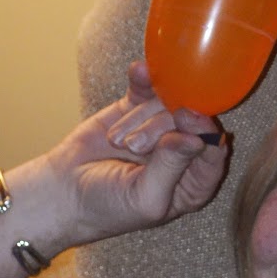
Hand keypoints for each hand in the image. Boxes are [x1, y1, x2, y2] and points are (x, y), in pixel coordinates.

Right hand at [45, 60, 227, 244]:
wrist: (63, 192)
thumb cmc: (108, 206)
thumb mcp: (145, 197)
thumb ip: (172, 166)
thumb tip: (198, 137)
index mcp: (192, 182)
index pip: (213, 152)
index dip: (205, 132)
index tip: (187, 118)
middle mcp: (181, 151)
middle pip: (191, 122)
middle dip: (163, 129)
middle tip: (136, 146)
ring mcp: (159, 127)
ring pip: (168, 104)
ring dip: (141, 119)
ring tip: (118, 141)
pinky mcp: (136, 110)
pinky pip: (148, 89)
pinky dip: (144, 80)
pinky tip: (140, 71)